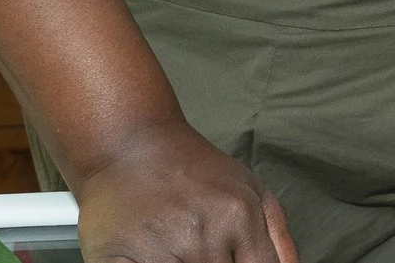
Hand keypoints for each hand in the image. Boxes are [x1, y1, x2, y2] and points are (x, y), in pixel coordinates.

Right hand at [74, 118, 296, 262]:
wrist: (131, 144)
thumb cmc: (194, 169)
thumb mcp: (251, 190)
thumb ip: (277, 238)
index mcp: (239, 218)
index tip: (238, 262)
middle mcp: (202, 236)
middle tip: (205, 252)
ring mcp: (159, 251)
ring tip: (180, 249)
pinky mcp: (117, 262)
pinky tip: (153, 257)